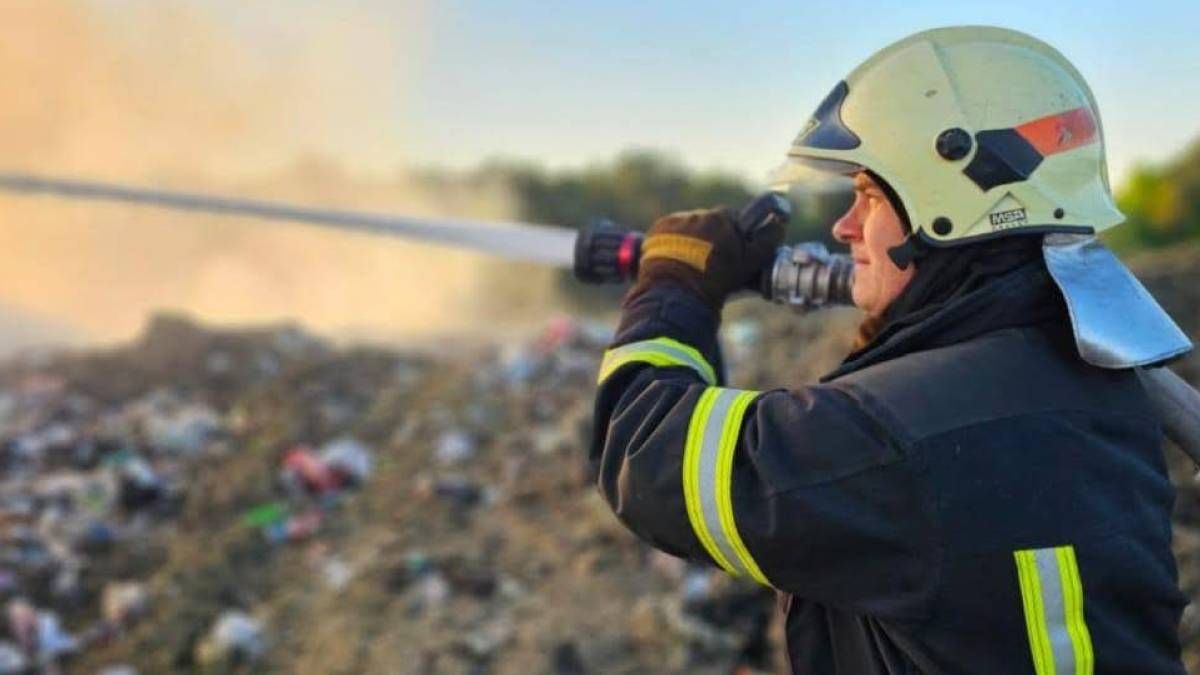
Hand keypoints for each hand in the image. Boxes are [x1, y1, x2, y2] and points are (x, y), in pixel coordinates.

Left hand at [627, 207, 783, 309]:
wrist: (677, 295)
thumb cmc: (716, 281)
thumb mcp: (750, 263)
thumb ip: (767, 240)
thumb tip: (779, 222)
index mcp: (723, 217)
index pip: (733, 220)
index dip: (734, 237)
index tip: (730, 253)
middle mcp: (699, 214)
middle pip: (710, 224)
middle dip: (711, 239)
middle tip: (710, 264)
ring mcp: (676, 221)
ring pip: (689, 228)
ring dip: (691, 241)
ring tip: (691, 265)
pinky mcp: (657, 230)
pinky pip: (669, 233)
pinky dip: (673, 244)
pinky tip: (675, 262)